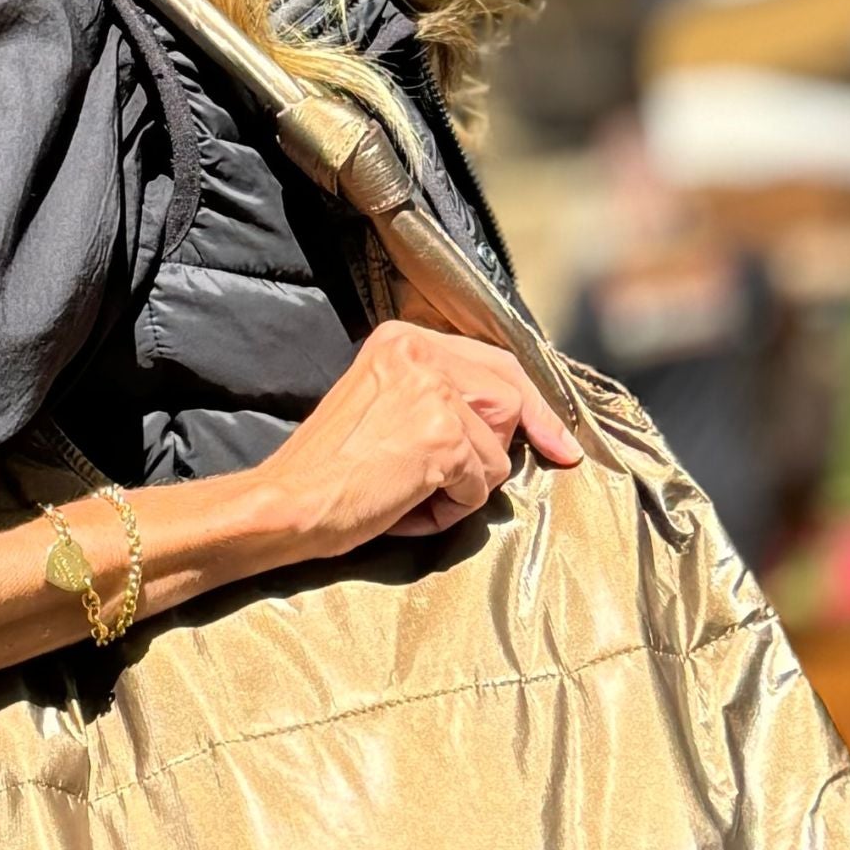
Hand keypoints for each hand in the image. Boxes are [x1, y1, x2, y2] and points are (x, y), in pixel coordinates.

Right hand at [253, 318, 582, 559]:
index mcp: (403, 339)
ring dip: (462, 487)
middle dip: (494, 452)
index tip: (560, 443)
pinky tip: (404, 505)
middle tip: (450, 484)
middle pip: (509, 402)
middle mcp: (420, 352)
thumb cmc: (331, 471)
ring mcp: (434, 392)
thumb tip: (515, 422)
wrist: (289, 503)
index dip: (535, 406)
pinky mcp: (442, 436)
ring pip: (497, 451)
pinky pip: (480, 486)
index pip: (497, 362)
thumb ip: (439, 397)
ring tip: (406, 492)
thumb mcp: (384, 407)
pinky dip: (449, 510)